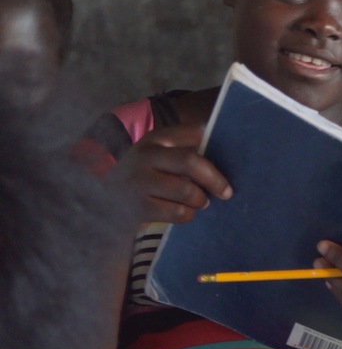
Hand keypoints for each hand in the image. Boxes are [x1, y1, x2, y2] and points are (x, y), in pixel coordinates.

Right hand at [109, 124, 230, 223]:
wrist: (105, 205)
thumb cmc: (144, 178)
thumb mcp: (157, 157)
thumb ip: (183, 149)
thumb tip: (215, 138)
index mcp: (153, 140)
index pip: (190, 134)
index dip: (211, 144)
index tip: (228, 155)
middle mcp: (143, 157)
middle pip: (189, 161)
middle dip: (214, 179)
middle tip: (226, 191)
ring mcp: (138, 182)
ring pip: (186, 190)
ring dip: (200, 200)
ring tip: (200, 202)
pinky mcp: (138, 208)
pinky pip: (177, 212)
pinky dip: (188, 214)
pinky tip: (185, 212)